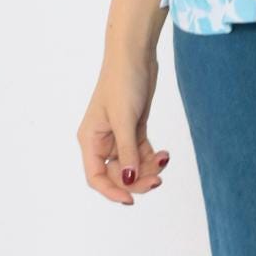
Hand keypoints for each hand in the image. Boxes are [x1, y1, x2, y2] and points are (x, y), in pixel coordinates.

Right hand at [79, 40, 171, 205]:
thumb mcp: (125, 119)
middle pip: (117, 174)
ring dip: (148, 168)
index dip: (111, 191)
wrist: (135, 56)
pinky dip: (153, 158)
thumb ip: (128, 152)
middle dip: (137, 180)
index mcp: (90, 139)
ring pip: (133, 165)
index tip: (130, 200)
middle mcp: (102, 141)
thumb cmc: (122, 82)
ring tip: (163, 160)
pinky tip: (164, 154)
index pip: (96, 176)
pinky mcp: (134, 129)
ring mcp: (119, 136)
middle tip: (158, 180)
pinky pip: (143, 153)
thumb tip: (129, 181)